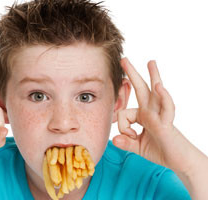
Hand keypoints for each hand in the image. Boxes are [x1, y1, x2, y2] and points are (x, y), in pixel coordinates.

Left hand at [112, 58, 206, 174]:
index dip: (122, 127)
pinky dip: (163, 98)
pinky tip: (159, 86)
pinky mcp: (167, 123)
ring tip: (150, 62)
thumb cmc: (161, 151)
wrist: (179, 161)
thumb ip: (125, 142)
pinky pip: (166, 108)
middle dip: (132, 74)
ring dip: (153, 76)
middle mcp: (151, 111)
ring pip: (156, 92)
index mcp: (143, 115)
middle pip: (141, 89)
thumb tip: (113, 140)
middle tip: (124, 59)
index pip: (124, 113)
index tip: (129, 137)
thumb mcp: (137, 147)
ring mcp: (159, 115)